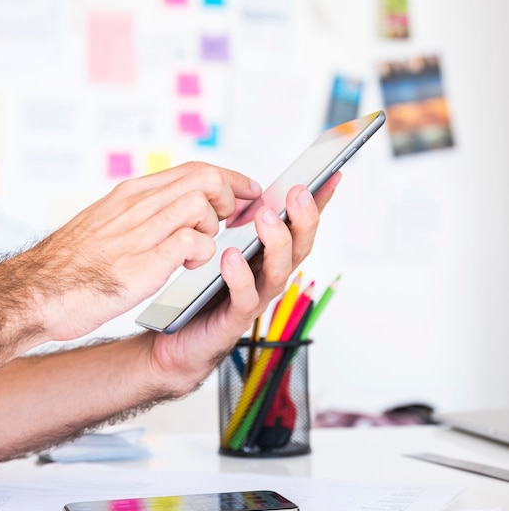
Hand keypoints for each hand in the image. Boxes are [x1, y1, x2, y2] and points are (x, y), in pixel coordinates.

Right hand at [22, 162, 261, 340]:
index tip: (245, 191)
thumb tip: (168, 210)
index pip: (193, 169)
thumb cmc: (69, 266)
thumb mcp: (104, 224)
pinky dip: (201, 252)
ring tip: (196, 248)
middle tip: (227, 221)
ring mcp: (139, 232)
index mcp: (130, 195)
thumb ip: (137, 215)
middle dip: (229, 198)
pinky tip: (186, 265)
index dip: (229, 178)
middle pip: (205, 178)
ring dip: (212, 226)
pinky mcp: (143, 263)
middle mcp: (137, 205)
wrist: (35, 293)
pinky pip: (193, 241)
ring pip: (201, 203)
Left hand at [147, 173, 340, 393]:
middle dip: (303, 218)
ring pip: (278, 271)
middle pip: (299, 246)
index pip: (299, 225)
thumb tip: (244, 185)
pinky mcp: (235, 318)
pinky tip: (230, 257)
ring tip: (265, 217)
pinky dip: (240, 277)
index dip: (318, 202)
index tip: (331, 174)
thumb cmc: (200, 288)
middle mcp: (268, 274)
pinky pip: (244, 297)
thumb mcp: (217, 244)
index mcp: (267, 254)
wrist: (179, 336)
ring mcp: (256, 296)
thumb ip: (233, 221)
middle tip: (298, 192)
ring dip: (277, 242)